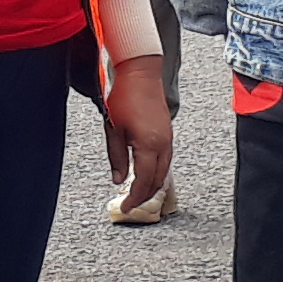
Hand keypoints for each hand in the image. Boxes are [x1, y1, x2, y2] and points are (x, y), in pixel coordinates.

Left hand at [100, 52, 172, 208]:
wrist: (141, 73)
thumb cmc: (125, 97)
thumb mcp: (114, 130)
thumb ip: (117, 157)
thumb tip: (118, 179)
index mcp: (149, 145)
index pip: (144, 181)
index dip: (134, 198)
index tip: (125, 208)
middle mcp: (163, 144)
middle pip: (157, 181)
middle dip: (144, 196)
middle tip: (129, 205)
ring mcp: (168, 139)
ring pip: (164, 172)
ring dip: (152, 186)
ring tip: (137, 194)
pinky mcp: (167, 133)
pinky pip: (165, 160)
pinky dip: (156, 173)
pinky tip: (146, 175)